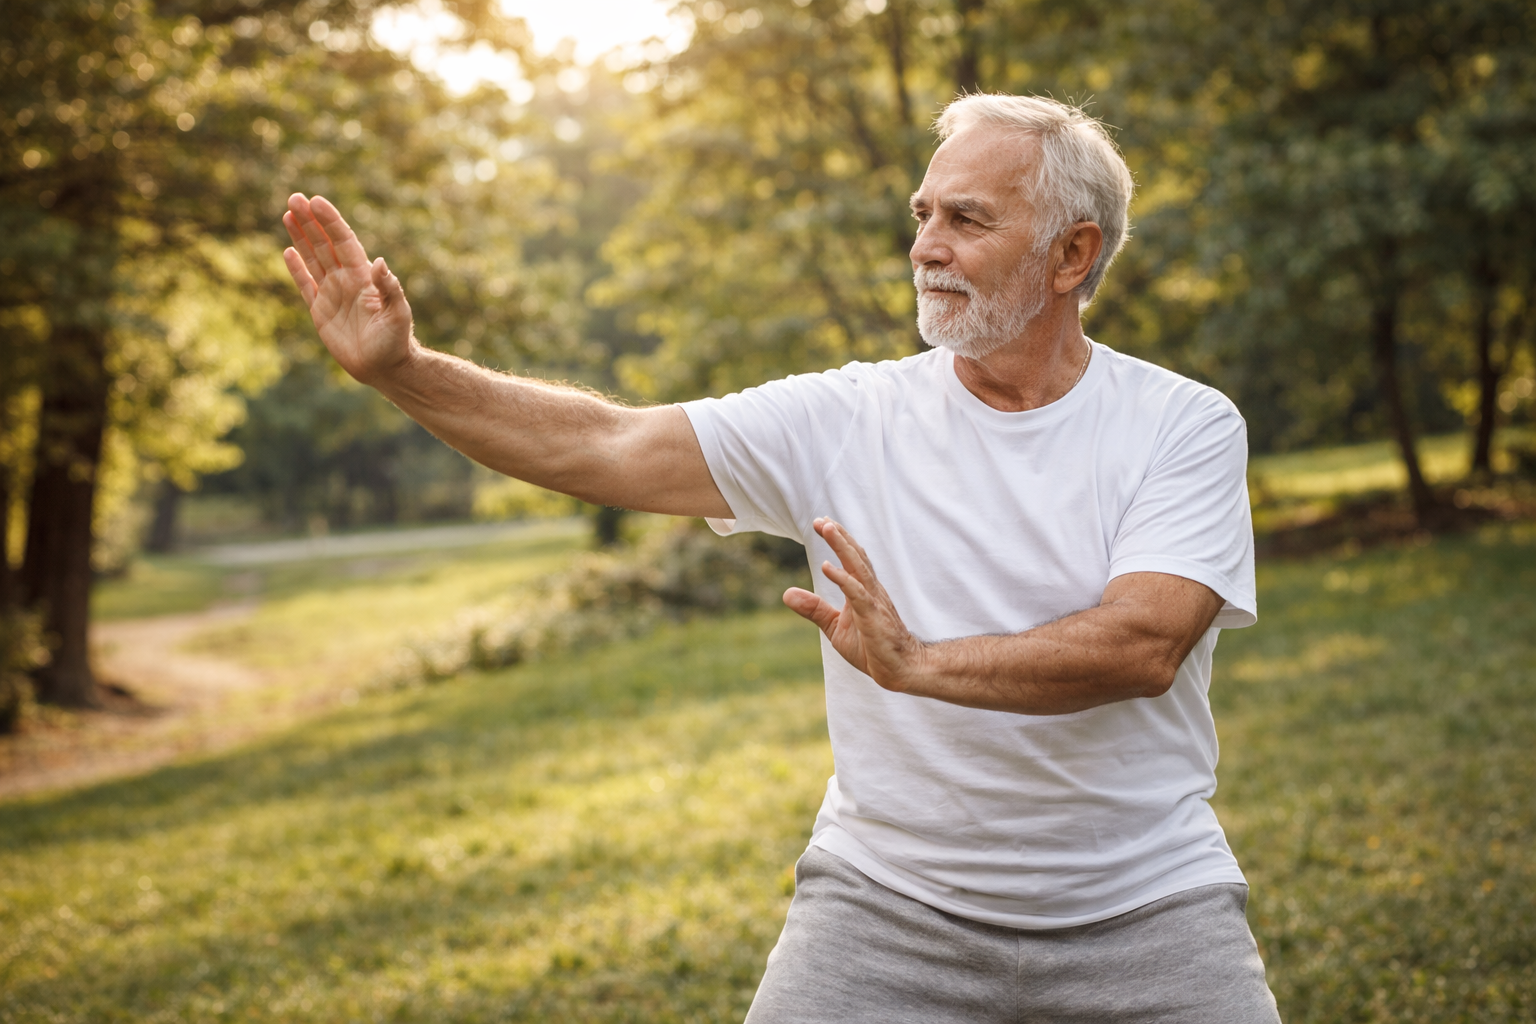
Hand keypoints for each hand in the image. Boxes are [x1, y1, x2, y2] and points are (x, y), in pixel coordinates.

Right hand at [282, 193, 414, 384]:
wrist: (385, 368)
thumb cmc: (396, 341)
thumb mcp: (398, 314)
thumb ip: (390, 289)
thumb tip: (380, 263)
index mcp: (363, 277)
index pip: (344, 241)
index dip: (330, 221)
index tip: (316, 201)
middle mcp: (346, 280)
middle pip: (324, 244)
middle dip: (310, 221)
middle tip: (295, 198)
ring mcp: (332, 294)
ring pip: (313, 258)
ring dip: (301, 236)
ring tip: (288, 213)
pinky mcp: (320, 311)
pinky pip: (306, 284)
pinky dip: (297, 268)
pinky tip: (288, 250)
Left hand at [782, 518, 926, 690]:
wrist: (898, 669)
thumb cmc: (871, 647)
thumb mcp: (834, 626)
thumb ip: (814, 608)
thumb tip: (786, 593)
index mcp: (862, 590)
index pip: (851, 559)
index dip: (839, 540)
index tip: (822, 522)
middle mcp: (870, 590)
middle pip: (856, 556)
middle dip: (839, 536)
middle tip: (821, 520)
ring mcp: (873, 602)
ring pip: (858, 568)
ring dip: (843, 547)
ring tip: (828, 528)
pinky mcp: (872, 617)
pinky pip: (857, 594)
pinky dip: (843, 578)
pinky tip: (828, 567)